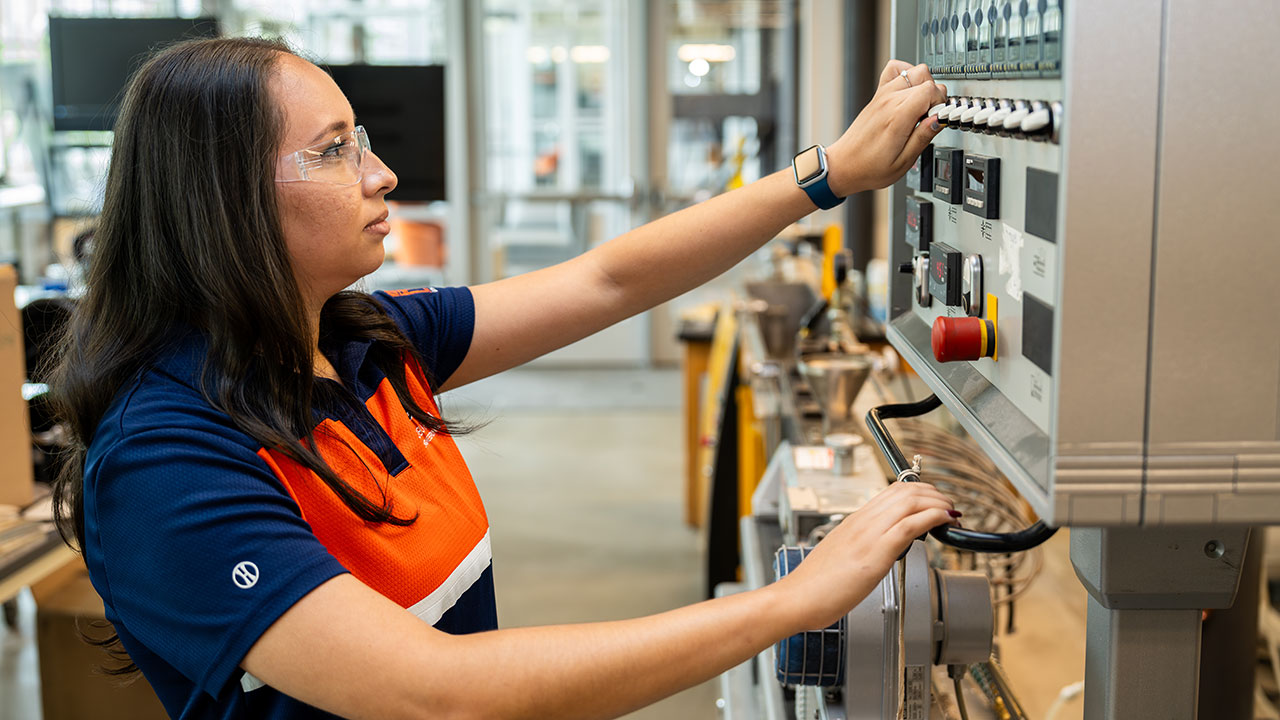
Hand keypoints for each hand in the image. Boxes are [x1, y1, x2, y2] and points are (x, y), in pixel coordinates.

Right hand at [773, 481, 955, 629]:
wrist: (797, 598)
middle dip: (934, 493)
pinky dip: (933, 517)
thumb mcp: (842, 557)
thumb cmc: (816, 586)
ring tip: (950, 513)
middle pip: (906, 491)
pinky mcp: (876, 552)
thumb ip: (862, 548)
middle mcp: (862, 522)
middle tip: (948, 506)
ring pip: (911, 501)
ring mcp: (869, 535)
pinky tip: (943, 522)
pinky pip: (910, 525)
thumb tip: (880, 550)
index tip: (933, 501)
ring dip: (938, 503)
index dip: (920, 491)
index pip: (892, 492)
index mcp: (854, 522)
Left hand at [824, 60, 946, 196]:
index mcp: (898, 117)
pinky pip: (895, 69)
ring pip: (915, 70)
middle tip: (928, 117)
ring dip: (924, 85)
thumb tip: (941, 119)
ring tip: (920, 106)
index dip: (941, 103)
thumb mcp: (903, 162)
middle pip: (926, 78)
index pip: (931, 90)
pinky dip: (906, 74)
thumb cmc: (869, 167)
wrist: (844, 165)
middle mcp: (890, 101)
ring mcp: (883, 95)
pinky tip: (909, 92)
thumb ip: (923, 137)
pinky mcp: (878, 95)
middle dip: (935, 96)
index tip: (937, 119)